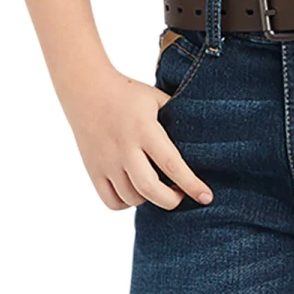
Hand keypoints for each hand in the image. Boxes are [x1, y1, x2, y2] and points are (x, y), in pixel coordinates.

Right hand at [55, 62, 214, 212]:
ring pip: (132, 198)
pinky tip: (135, 190)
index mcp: (145, 129)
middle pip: (150, 189)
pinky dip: (127, 203)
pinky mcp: (93, 170)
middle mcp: (124, 148)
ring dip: (150, 199)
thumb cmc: (128, 94)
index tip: (207, 197)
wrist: (87, 90)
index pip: (171, 164)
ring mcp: (106, 162)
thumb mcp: (157, 99)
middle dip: (171, 200)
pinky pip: (112, 201)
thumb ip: (177, 118)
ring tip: (158, 186)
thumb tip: (205, 138)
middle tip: (181, 194)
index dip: (191, 184)